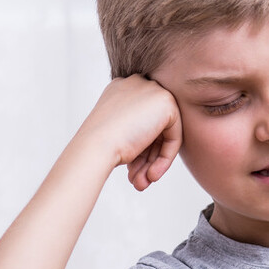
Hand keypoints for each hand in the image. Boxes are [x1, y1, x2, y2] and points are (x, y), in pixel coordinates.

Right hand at [75, 75, 182, 190]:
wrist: (93, 148)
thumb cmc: (98, 147)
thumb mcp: (117, 134)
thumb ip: (137, 132)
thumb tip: (157, 145)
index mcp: (121, 89)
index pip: (140, 121)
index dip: (138, 149)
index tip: (130, 169)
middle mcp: (136, 84)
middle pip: (153, 127)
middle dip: (146, 158)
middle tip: (138, 181)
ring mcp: (152, 90)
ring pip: (164, 135)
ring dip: (152, 163)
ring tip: (141, 183)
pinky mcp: (166, 102)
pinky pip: (174, 136)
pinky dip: (164, 158)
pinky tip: (151, 175)